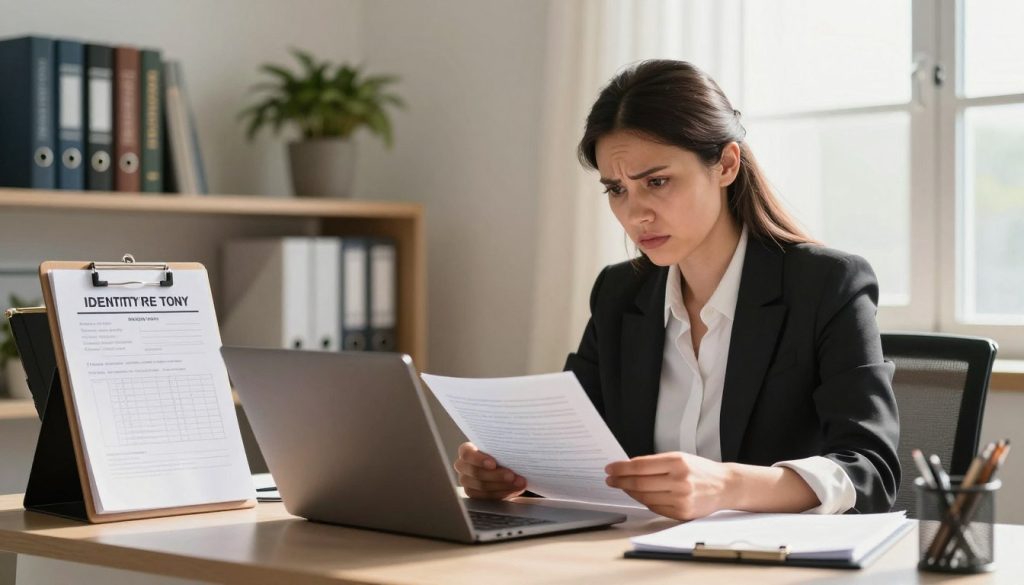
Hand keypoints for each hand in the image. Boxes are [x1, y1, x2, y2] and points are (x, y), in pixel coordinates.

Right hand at [453, 442, 526, 499]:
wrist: (501, 465)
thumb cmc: (499, 453)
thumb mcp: (499, 448)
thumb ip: (501, 448)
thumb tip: (515, 448)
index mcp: (466, 451)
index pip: (467, 454)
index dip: (479, 460)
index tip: (493, 464)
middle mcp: (462, 466)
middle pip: (476, 473)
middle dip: (497, 475)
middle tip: (512, 476)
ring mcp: (466, 481)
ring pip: (483, 486)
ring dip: (503, 485)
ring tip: (518, 483)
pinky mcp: (473, 494)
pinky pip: (487, 496)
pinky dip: (503, 492)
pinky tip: (514, 489)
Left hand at [605, 452, 733, 519]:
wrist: (724, 486)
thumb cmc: (700, 470)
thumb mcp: (679, 457)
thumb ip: (655, 463)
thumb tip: (627, 468)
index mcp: (678, 462)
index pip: (640, 466)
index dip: (621, 468)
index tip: (610, 469)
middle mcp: (679, 481)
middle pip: (639, 483)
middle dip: (621, 481)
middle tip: (610, 479)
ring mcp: (681, 499)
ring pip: (645, 497)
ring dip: (630, 492)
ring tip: (623, 486)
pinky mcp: (682, 513)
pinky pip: (655, 507)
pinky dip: (644, 501)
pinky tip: (639, 495)